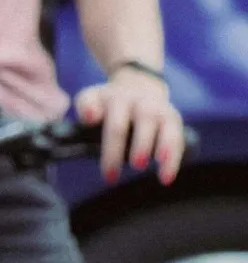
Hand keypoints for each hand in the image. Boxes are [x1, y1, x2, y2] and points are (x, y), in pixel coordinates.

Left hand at [76, 69, 184, 184]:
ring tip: (162, 171)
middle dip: (142, 144)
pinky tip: (167, 177)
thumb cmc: (107, 102)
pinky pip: (177, 137)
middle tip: (137, 165)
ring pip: (168, 125)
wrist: (136, 84)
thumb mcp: (91, 97)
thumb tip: (90, 117)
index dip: (113, 150)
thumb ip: (86, 104)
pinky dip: (174, 156)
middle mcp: (143, 102)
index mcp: (120, 99)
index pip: (117, 124)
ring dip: (166, 146)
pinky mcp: (172, 118)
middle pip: (145, 120)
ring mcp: (160, 109)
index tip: (109, 175)